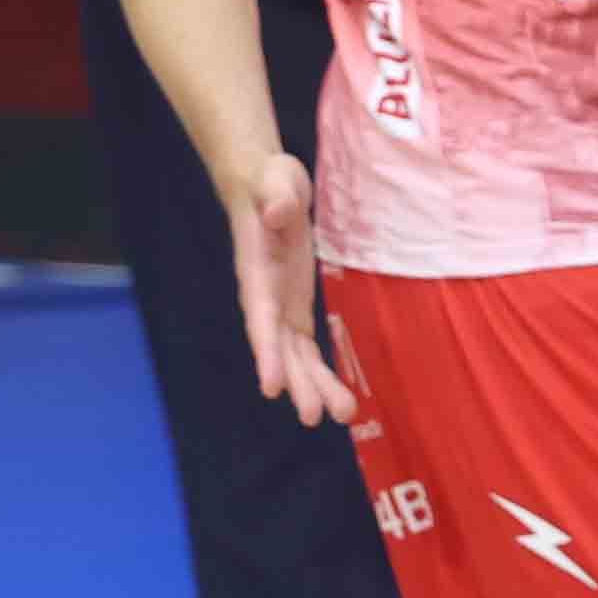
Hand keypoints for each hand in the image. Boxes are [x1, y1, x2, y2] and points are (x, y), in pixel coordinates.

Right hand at [226, 153, 356, 422]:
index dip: (266, 352)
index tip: (272, 387)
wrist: (265, 184)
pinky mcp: (296, 308)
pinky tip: (338, 398)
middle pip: (278, 348)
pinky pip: (306, 348)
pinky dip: (320, 373)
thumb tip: (276, 213)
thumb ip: (276, 198)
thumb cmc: (268, 180)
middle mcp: (265, 298)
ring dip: (313, 386)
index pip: (260, 316)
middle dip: (295, 382)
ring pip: (294, 355)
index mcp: (256, 272)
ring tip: (340, 416)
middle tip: (313, 417)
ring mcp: (281, 306)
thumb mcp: (275, 180)